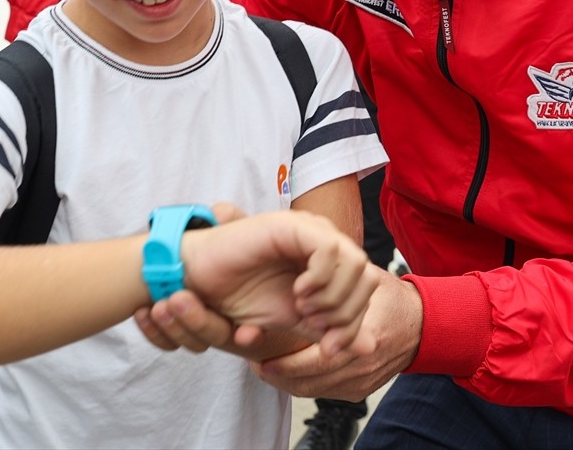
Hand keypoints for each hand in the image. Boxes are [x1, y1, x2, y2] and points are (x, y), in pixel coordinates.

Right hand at [134, 205, 378, 358]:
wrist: (201, 282)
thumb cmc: (243, 296)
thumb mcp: (295, 321)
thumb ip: (330, 329)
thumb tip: (370, 346)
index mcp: (328, 261)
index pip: (366, 289)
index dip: (354, 324)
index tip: (327, 347)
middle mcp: (324, 241)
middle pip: (367, 277)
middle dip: (346, 313)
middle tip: (313, 324)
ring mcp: (310, 230)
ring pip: (355, 262)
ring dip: (333, 296)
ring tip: (303, 308)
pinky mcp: (293, 225)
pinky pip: (329, 248)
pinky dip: (320, 278)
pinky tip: (298, 292)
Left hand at [252, 268, 421, 400]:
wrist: (422, 327)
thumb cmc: (390, 298)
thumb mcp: (368, 279)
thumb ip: (339, 275)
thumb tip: (300, 266)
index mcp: (366, 335)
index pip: (318, 359)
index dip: (286, 360)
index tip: (260, 351)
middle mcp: (363, 363)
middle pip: (310, 380)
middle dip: (279, 373)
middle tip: (254, 361)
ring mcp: (362, 381)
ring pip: (313, 390)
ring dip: (286, 380)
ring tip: (263, 366)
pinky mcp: (359, 391)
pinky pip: (323, 393)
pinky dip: (301, 384)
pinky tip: (284, 372)